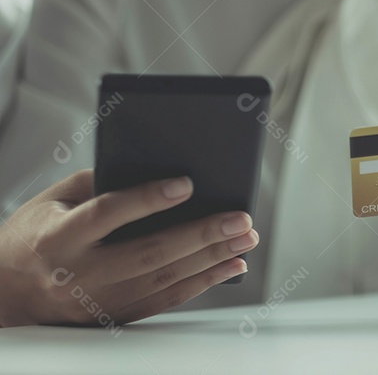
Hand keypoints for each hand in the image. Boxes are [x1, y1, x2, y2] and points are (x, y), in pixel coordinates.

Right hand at [0, 170, 258, 327]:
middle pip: (149, 252)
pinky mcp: (112, 316)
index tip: (186, 184)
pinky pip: (164, 300)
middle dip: (202, 234)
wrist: (5, 292)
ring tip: (246, 239)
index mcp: (58, 238)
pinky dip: (201, 282)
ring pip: (164, 279)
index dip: (147, 199)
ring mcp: (96, 300)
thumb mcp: (54, 199)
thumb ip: (100, 183)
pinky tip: (229, 266)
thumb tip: (159, 170)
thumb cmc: (35, 234)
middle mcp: (78, 273)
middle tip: (241, 218)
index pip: (107, 214)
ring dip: (212, 259)